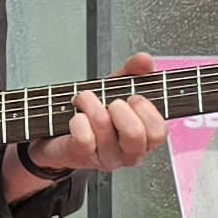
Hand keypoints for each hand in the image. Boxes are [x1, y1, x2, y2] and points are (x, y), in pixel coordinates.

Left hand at [26, 52, 167, 175]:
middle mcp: (128, 153)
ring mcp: (105, 157)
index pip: (159, 133)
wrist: (58, 134)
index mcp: (144, 139)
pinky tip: (76, 116)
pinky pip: (84, 137)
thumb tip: (145, 60)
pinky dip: (78, 120)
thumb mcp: (116, 89)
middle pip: (135, 134)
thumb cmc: (93, 114)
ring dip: (91, 104)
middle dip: (119, 108)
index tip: (134, 97)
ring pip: (105, 129)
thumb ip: (133, 73)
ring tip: (85, 98)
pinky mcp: (81, 155)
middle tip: (111, 101)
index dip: (147, 110)